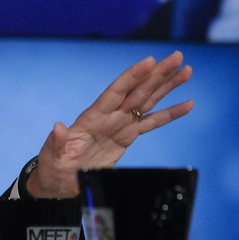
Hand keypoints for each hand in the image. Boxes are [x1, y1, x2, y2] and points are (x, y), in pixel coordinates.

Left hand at [26, 51, 193, 197]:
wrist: (60, 182)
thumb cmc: (53, 166)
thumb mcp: (51, 155)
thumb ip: (56, 141)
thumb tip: (58, 127)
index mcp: (92, 117)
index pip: (116, 92)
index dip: (132, 76)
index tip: (149, 61)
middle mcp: (108, 116)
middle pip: (138, 90)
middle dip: (158, 73)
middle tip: (177, 57)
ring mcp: (119, 125)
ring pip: (148, 101)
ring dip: (167, 86)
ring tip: (185, 71)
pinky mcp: (127, 137)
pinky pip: (152, 123)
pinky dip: (169, 114)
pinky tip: (186, 104)